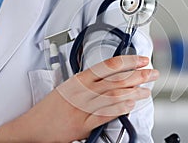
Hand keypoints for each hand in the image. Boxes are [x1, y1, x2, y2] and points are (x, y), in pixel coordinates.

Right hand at [0, 55, 158, 141]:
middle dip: (138, 75)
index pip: (109, 65)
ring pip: (113, 95)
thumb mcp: (70, 87)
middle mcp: (83, 91)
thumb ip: (90, 82)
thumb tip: (112, 79)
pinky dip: (119, 109)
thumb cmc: (51, 107)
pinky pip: (104, 114)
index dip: (129, 61)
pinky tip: (131, 105)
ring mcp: (83, 107)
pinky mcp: (83, 124)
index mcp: (80, 79)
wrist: (34, 127)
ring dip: (134, 92)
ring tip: (147, 90)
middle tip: (152, 73)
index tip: (142, 59)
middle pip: (115, 80)